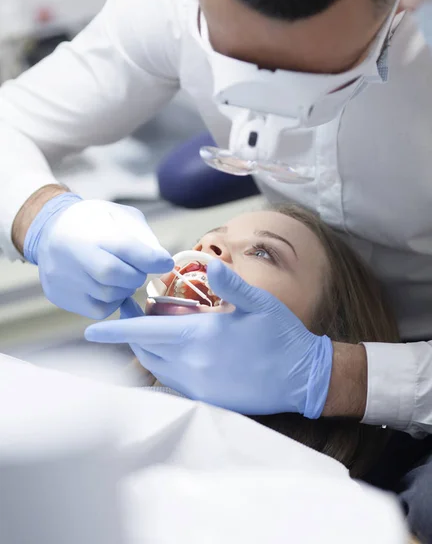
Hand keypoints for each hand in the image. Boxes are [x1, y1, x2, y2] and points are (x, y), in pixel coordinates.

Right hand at [24, 194, 173, 318]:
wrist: (49, 231)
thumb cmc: (93, 222)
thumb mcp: (119, 215)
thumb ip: (142, 236)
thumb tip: (161, 261)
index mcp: (90, 231)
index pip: (125, 248)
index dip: (150, 259)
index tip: (165, 262)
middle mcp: (73, 256)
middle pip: (117, 276)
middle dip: (136, 275)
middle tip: (137, 269)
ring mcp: (64, 279)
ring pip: (110, 296)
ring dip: (125, 289)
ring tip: (121, 276)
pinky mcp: (62, 297)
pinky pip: (99, 310)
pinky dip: (112, 301)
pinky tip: (109, 287)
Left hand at [86, 261, 332, 417]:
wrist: (303, 377)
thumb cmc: (281, 336)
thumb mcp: (259, 302)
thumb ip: (230, 284)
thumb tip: (208, 265)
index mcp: (200, 337)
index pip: (146, 332)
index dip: (117, 330)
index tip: (92, 329)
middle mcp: (193, 364)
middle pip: (146, 351)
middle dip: (130, 336)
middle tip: (130, 316)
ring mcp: (200, 385)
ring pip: (157, 368)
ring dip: (146, 351)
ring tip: (151, 332)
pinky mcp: (209, 399)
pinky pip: (173, 383)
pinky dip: (164, 367)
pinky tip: (175, 353)